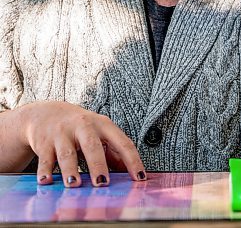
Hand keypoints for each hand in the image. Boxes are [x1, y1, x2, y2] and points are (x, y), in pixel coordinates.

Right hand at [19, 101, 145, 186]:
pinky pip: (45, 159)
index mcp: (103, 125)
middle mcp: (83, 126)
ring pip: (67, 153)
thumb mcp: (99, 133)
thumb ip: (114, 153)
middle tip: (103, 184)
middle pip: (92, 146)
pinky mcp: (44, 142)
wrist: (47, 113)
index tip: (139, 178)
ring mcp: (62, 134)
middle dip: (97, 165)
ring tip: (74, 185)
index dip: (132, 160)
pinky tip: (46, 181)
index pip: (122, 142)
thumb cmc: (80, 127)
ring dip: (70, 170)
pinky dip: (45, 171)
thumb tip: (130, 175)